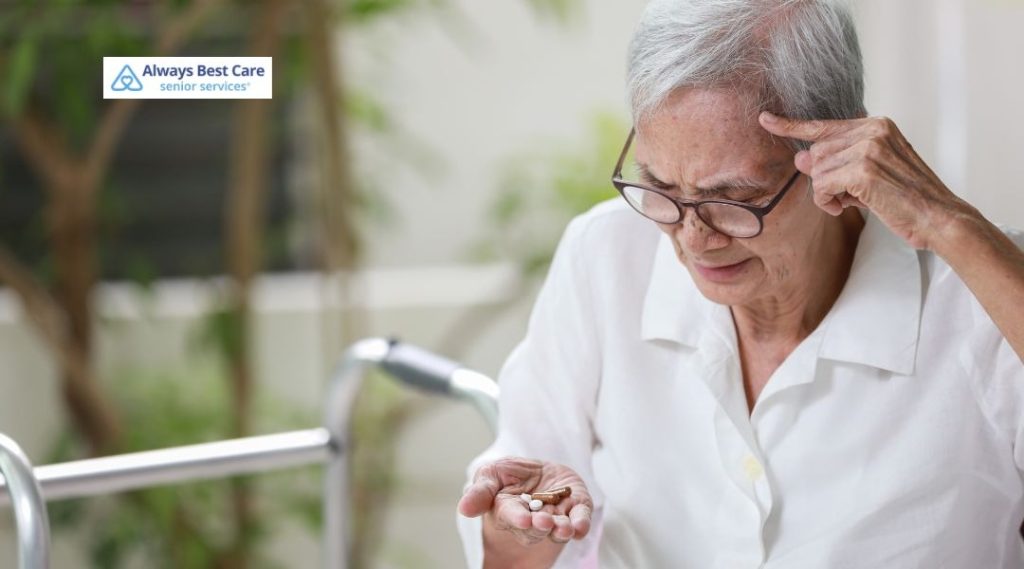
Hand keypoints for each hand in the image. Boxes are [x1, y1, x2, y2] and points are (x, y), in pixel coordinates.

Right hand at [458, 457, 592, 545]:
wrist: (539, 471)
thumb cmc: (510, 474)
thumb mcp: (491, 474)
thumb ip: (480, 490)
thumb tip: (464, 508)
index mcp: (508, 510)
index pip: (511, 516)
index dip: (517, 518)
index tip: (523, 518)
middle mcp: (532, 519)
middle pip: (534, 528)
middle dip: (539, 525)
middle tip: (543, 521)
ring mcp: (556, 516)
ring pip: (557, 529)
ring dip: (561, 530)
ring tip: (564, 528)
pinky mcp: (575, 509)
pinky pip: (580, 519)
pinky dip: (581, 524)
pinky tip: (580, 527)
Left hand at [759, 111, 976, 250]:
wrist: (938, 217)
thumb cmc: (905, 199)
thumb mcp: (868, 175)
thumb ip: (836, 163)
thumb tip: (800, 157)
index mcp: (876, 125)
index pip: (824, 124)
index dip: (790, 126)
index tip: (765, 119)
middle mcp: (872, 129)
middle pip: (816, 153)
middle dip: (824, 179)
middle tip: (848, 195)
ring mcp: (868, 147)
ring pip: (817, 171)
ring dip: (827, 194)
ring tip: (852, 202)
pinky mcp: (863, 169)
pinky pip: (822, 186)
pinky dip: (828, 202)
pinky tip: (846, 207)